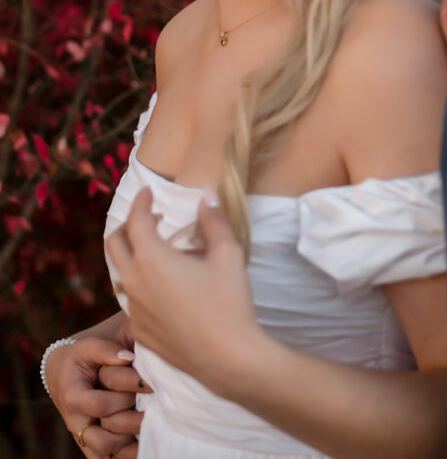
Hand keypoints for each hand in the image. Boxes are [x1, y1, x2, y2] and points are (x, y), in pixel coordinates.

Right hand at [45, 335, 147, 456]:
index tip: (147, 384)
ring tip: (148, 427)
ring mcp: (81, 436)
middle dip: (130, 425)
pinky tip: (141, 444)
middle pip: (102, 439)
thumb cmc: (79, 359)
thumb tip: (129, 358)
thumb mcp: (88, 347)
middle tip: (151, 410)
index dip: (124, 397)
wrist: (61, 376)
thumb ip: (107, 350)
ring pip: (103, 454)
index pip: (100, 405)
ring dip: (128, 446)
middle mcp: (75, 422)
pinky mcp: (88, 445)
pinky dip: (123, 456)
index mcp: (73, 397)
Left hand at [105, 187, 266, 399]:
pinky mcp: (140, 332)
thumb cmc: (228, 301)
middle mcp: (134, 282)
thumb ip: (214, 220)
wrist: (227, 357)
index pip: (135, 219)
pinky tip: (166, 289)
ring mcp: (134, 310)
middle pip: (115, 244)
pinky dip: (143, 285)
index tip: (148, 192)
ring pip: (122, 274)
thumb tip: (207, 194)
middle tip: (149, 218)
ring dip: (135, 256)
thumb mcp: (227, 253)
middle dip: (128, 225)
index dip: (140, 201)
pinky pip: (133, 300)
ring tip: (161, 253)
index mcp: (151, 258)